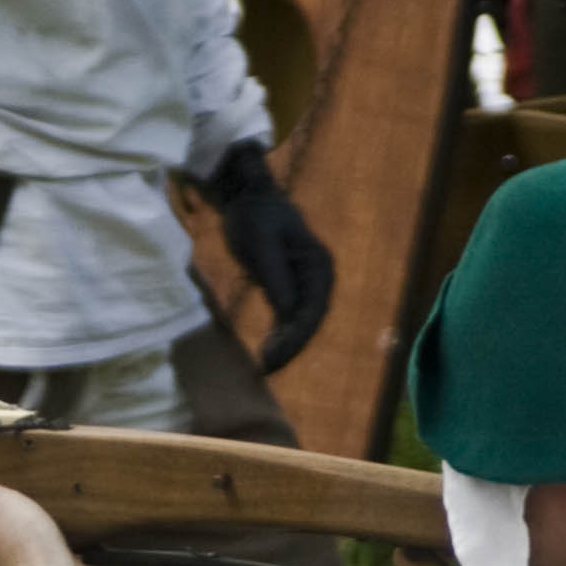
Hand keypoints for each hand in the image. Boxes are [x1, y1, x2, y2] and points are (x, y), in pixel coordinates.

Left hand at [204, 144, 333, 370]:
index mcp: (319, 265)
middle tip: (266, 366)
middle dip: (291, 346)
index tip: (277, 353)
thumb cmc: (254, 215)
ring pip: (299, 323)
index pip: (314, 308)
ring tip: (264, 366)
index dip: (298, 335)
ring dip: (284, 346)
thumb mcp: (261, 241)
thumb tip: (289, 312)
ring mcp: (304, 286)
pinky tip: (265, 352)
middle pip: (309, 320)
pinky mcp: (287, 290)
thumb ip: (275, 274)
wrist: (246, 199)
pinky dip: (278, 335)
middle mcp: (317, 278)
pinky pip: (287, 318)